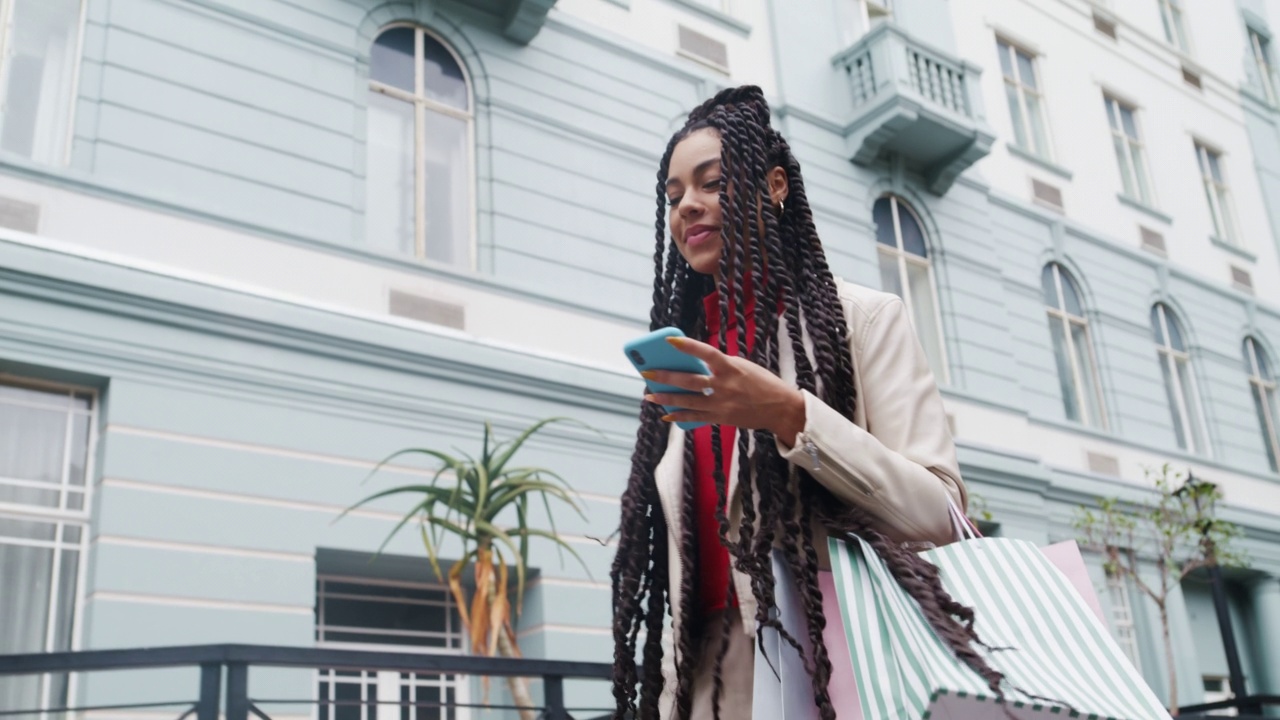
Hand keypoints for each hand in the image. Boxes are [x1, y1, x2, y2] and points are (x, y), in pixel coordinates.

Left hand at [642, 336, 805, 442]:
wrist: (780, 408)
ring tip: (650, 395)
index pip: (706, 353)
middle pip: (689, 380)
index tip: (668, 340)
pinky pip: (696, 418)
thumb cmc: (761, 383)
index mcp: (731, 367)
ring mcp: (721, 403)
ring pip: (688, 401)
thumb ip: (720, 365)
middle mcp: (724, 385)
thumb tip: (694, 366)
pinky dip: (680, 417)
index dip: (687, 346)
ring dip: (666, 398)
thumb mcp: (743, 366)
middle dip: (666, 376)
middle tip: (647, 373)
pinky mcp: (721, 418)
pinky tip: (666, 416)